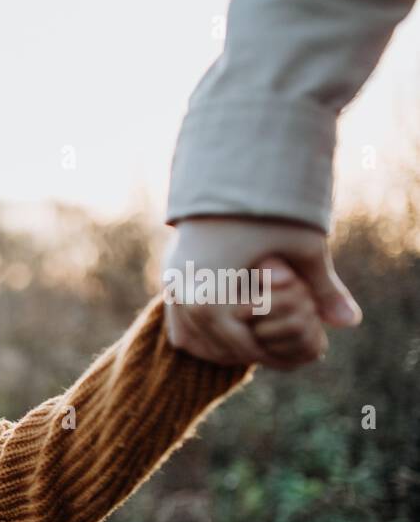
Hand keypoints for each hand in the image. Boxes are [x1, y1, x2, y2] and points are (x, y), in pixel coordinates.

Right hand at [162, 215, 360, 365]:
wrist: (227, 169)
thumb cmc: (270, 208)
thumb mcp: (305, 249)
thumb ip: (323, 290)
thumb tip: (351, 322)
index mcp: (212, 302)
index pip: (242, 349)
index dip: (272, 353)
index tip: (294, 351)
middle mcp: (184, 301)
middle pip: (214, 348)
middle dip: (246, 351)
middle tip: (276, 347)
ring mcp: (172, 287)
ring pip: (192, 338)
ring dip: (220, 343)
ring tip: (253, 336)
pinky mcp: (170, 274)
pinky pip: (178, 320)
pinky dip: (200, 328)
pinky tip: (228, 321)